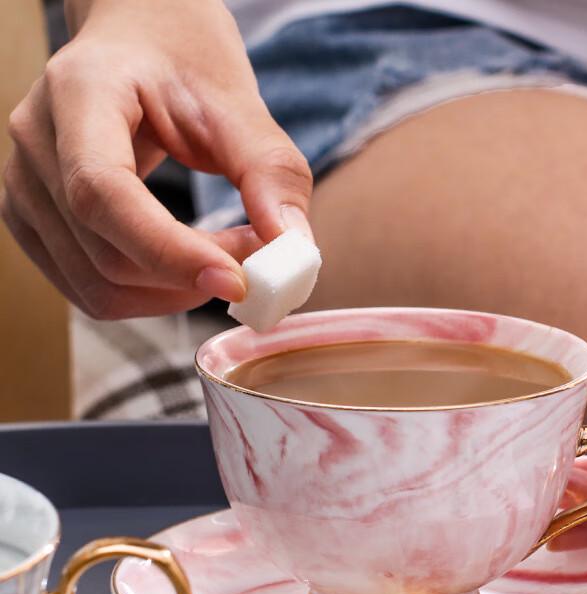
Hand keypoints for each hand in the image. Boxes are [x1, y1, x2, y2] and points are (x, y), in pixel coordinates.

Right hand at [1, 0, 311, 318]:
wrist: (137, 39)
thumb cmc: (183, 59)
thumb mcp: (236, 101)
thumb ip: (270, 174)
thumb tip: (295, 254)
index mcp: (77, 93)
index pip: (103, 193)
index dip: (170, 251)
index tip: (237, 280)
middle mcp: (36, 145)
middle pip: (106, 256)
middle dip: (193, 275)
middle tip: (258, 256)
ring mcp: (25, 190)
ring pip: (99, 289)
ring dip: (178, 292)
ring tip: (229, 253)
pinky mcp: (39, 226)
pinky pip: (94, 292)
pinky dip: (155, 295)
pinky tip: (193, 263)